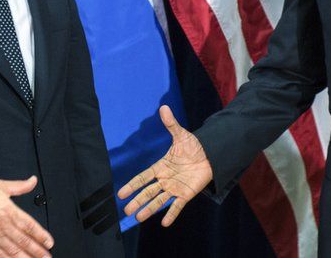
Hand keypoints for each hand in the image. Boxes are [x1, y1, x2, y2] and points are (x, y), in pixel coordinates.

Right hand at [0, 176, 53, 257]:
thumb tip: (33, 180)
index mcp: (10, 211)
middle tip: (48, 257)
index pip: (30, 226)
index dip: (41, 235)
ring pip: (14, 251)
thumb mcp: (1, 186)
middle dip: (38, 251)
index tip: (49, 242)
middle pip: (24, 241)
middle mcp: (4, 225)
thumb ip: (20, 186)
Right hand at [117, 105, 212, 225]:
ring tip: (138, 217)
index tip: (121, 193)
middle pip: (148, 192)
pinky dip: (171, 214)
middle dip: (137, 201)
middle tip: (126, 211)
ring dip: (149, 209)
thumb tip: (164, 107)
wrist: (209, 155)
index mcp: (161, 167)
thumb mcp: (181, 135)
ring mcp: (174, 188)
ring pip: (158, 200)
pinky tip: (164, 223)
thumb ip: (171, 124)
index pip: (143, 177)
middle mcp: (165, 179)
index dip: (132, 185)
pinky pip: (177, 206)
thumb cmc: (193, 146)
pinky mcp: (185, 194)